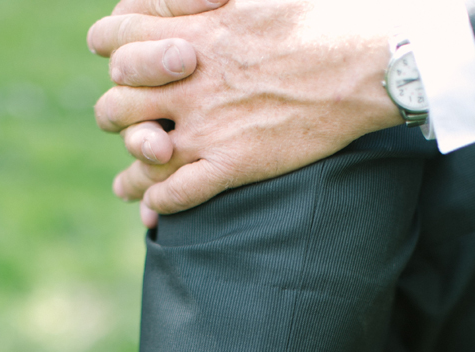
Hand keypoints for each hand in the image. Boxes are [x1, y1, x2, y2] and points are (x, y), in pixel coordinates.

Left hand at [89, 0, 401, 217]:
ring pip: (141, 156)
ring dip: (131, 168)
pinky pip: (177, 193)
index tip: (116, 59)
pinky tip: (153, 208)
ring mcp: (207, 130)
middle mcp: (187, 86)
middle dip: (115, 114)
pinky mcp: (231, 166)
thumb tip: (158, 4)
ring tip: (126, 184)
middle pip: (117, 105)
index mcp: (189, 36)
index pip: (115, 43)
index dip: (110, 50)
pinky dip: (158, 203)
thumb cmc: (316, 18)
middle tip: (127, 122)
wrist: (364, 64)